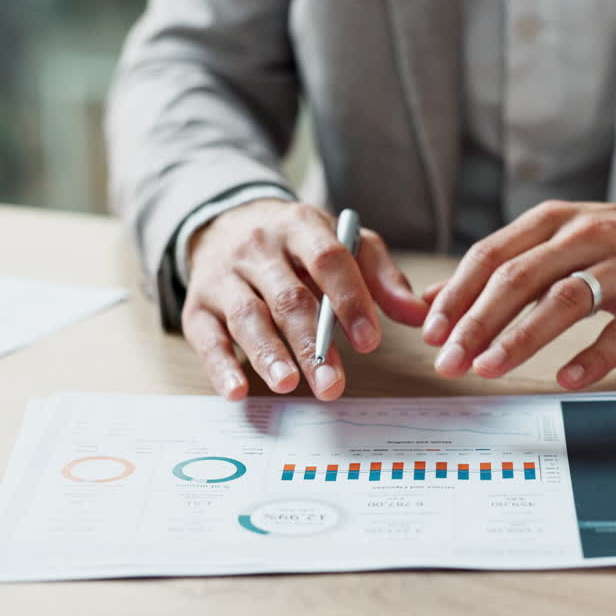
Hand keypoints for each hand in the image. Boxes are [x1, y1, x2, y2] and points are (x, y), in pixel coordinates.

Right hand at [184, 199, 428, 400]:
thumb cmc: (297, 245)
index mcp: (300, 226)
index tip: (369, 341)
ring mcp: (224, 277)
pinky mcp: (198, 306)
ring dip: (268, 354)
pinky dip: (220, 367)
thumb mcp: (342, 244)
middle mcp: (258, 248)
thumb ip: (380, 277)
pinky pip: (207, 338)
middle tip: (333, 385)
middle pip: (288, 298)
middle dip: (312, 344)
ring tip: (288, 384)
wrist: (226, 223)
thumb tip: (417, 314)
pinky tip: (237, 391)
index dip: (350, 300)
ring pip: (247, 317)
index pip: (328, 260)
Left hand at [422, 200, 615, 388]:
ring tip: (490, 368)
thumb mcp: (556, 245)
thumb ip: (498, 270)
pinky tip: (567, 379)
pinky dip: (594, 356)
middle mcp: (587, 235)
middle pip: (520, 277)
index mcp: (553, 222)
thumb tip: (428, 301)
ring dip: (522, 337)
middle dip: (477, 322)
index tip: (431, 333)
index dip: (457, 295)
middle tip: (450, 361)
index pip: (491, 256)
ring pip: (565, 299)